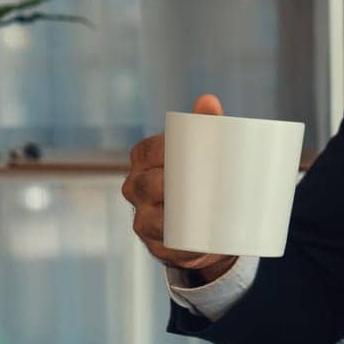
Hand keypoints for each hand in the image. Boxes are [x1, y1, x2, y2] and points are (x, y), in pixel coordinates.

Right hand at [123, 93, 237, 282]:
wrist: (205, 225)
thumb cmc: (200, 177)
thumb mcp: (203, 151)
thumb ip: (206, 125)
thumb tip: (208, 100)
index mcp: (144, 160)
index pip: (148, 152)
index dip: (165, 152)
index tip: (192, 153)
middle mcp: (135, 187)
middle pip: (146, 184)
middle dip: (169, 183)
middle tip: (204, 181)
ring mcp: (142, 216)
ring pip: (150, 216)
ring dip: (172, 214)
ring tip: (200, 208)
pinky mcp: (156, 243)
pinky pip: (162, 243)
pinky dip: (178, 242)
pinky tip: (192, 240)